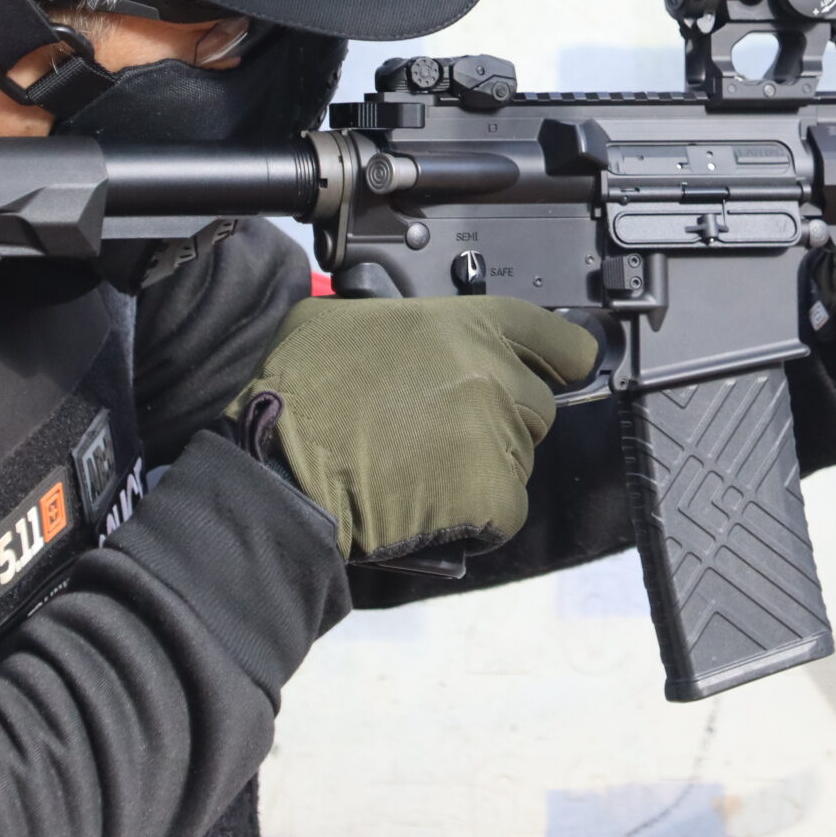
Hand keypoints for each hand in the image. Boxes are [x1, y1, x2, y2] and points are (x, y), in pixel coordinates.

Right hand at [228, 296, 598, 562]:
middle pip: (539, 406)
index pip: (556, 339)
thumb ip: (397, 321)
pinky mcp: (490, 494)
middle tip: (446, 436)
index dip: (559, 360)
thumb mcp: (341, 319)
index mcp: (463, 324)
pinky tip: (430, 507)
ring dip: (484, 470)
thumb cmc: (295, 391)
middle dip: (503, 422)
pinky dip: (478, 518)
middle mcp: (490, 374)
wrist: (276, 465)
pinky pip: (506, 510)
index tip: (560, 371)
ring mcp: (493, 435)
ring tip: (423, 473)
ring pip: (520, 459)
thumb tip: (401, 329)